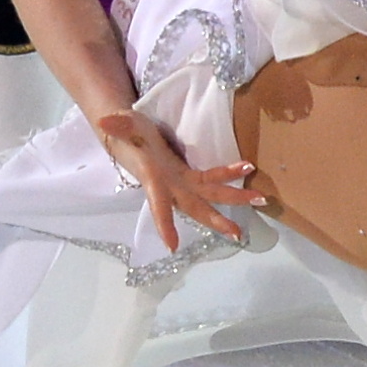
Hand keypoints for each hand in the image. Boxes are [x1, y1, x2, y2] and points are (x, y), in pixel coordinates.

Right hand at [92, 110, 266, 253]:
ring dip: (235, 198)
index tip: (172, 246)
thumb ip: (116, 123)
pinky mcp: (189, 174)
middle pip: (195, 206)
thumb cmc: (125, 132)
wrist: (131, 136)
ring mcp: (182, 182)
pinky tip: (248, 170)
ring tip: (262, 201)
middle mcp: (170, 186)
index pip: (158, 203)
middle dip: (216, 220)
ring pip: (210, 195)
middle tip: (237, 234)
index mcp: (153, 179)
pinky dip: (230, 175)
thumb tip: (105, 120)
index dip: (164, 223)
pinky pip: (213, 178)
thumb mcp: (121, 125)